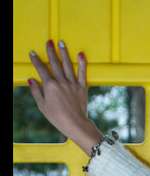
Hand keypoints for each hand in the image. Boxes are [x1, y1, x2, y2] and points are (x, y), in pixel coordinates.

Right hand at [27, 39, 101, 154]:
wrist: (75, 124)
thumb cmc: (58, 117)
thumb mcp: (42, 106)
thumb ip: (36, 91)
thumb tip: (31, 80)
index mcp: (50, 86)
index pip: (41, 69)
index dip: (36, 60)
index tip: (33, 53)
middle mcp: (61, 82)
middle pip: (54, 63)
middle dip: (50, 51)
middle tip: (49, 42)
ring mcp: (72, 84)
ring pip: (67, 65)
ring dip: (64, 52)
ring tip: (61, 43)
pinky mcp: (82, 88)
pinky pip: (82, 73)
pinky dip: (82, 63)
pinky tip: (81, 54)